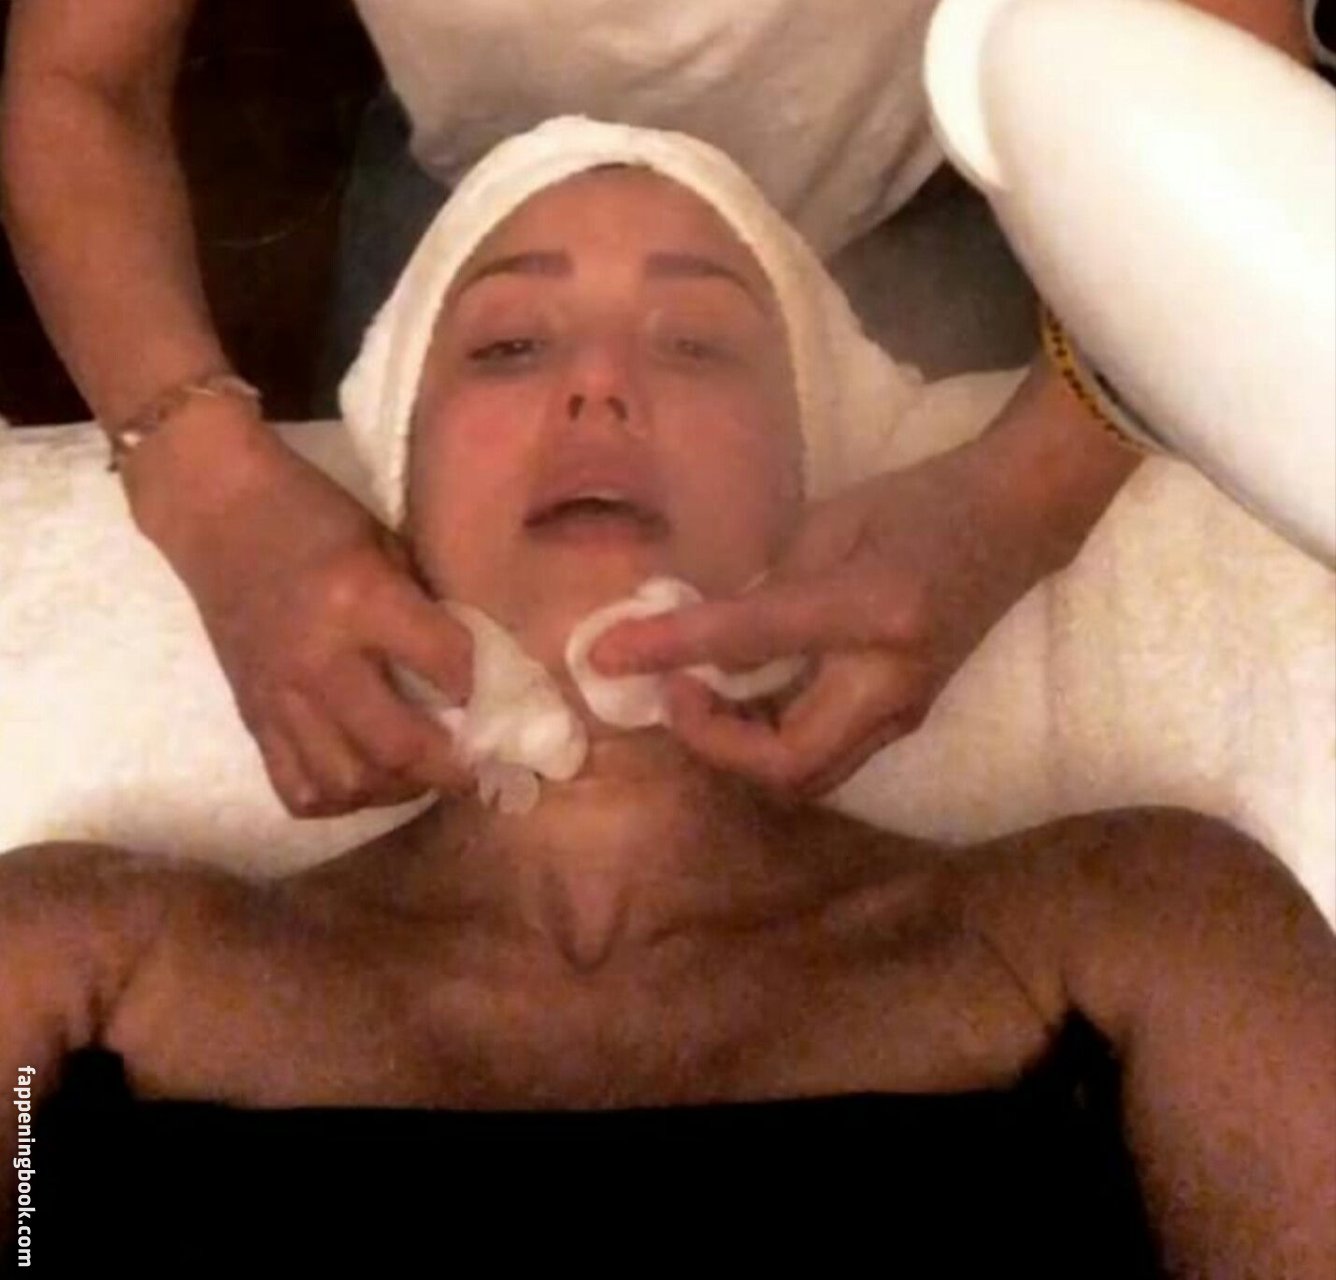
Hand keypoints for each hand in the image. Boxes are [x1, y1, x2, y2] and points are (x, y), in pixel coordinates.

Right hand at [135, 412, 473, 816]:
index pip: (446, 665)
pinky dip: (338, 798)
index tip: (498, 695)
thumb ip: (425, 607)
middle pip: (399, 746)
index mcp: (361, 601)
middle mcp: (319, 660)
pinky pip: (295, 788)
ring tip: (421, 775)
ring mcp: (280, 695)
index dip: (481, 686)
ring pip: (347, 782)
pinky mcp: (252, 715)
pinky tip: (365, 780)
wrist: (215, 508)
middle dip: (452, 766)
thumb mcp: (385, 543)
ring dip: (396, 790)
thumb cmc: (311, 512)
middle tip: (479, 767)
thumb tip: (473, 668)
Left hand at [588, 434, 1095, 800]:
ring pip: (805, 777)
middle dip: (712, 744)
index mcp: (873, 609)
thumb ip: (764, 586)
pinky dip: (770, 743)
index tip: (606, 655)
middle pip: (785, 765)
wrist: (1017, 523)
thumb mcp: (832, 521)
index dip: (670, 649)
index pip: (750, 639)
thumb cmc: (923, 501)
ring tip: (703, 697)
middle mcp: (891, 680)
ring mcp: (904, 712)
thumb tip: (700, 635)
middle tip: (675, 692)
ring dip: (739, 752)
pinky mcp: (904, 720)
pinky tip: (745, 701)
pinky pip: (825, 758)